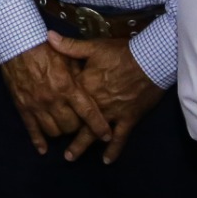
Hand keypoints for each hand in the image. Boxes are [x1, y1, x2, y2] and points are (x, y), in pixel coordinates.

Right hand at [0, 39, 101, 155]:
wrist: (18, 44)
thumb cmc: (45, 48)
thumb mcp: (68, 57)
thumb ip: (79, 75)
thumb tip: (91, 87)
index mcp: (68, 87)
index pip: (88, 112)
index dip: (99, 126)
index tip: (107, 135)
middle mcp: (54, 100)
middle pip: (71, 126)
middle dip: (78, 127)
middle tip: (79, 122)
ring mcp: (37, 106)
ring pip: (54, 131)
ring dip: (61, 131)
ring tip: (63, 125)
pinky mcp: (23, 108)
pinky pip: (32, 130)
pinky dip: (39, 142)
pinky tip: (43, 149)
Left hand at [47, 32, 164, 162]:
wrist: (150, 60)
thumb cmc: (122, 52)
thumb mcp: (94, 46)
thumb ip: (70, 46)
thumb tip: (48, 36)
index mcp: (85, 86)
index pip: (66, 101)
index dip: (56, 108)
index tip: (46, 115)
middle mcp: (96, 103)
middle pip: (77, 122)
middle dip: (64, 133)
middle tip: (50, 140)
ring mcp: (112, 113)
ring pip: (93, 134)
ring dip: (81, 146)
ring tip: (71, 157)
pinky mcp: (128, 118)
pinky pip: (119, 138)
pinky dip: (113, 150)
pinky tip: (106, 161)